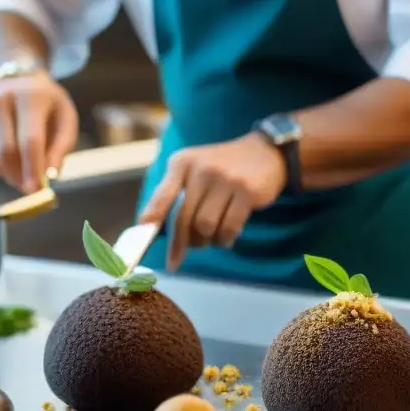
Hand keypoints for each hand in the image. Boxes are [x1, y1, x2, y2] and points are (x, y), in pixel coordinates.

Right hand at [0, 72, 77, 192]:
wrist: (16, 80)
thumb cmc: (47, 106)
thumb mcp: (65, 121)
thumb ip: (61, 148)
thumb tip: (50, 177)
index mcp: (29, 96)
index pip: (30, 140)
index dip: (32, 168)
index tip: (36, 191)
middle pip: (7, 151)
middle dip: (20, 176)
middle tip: (31, 189)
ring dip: (9, 174)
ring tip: (23, 168)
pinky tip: (6, 156)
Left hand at [139, 133, 286, 270]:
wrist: (265, 153)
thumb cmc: (224, 168)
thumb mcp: (195, 169)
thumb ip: (175, 192)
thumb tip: (153, 227)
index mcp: (182, 163)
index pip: (163, 194)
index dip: (152, 214)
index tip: (144, 231)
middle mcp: (201, 169)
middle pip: (184, 218)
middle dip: (180, 243)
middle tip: (177, 258)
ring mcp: (225, 180)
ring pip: (206, 226)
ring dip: (207, 241)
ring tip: (211, 239)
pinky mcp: (246, 192)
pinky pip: (229, 227)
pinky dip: (225, 239)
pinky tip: (226, 237)